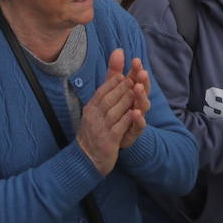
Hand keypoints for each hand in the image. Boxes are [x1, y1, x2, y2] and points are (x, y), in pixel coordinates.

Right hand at [75, 49, 136, 174]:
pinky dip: (127, 120)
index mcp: (91, 108)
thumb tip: (112, 64)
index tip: (124, 74)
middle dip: (122, 87)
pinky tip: (135, 113)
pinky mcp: (108, 142)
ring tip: (136, 91)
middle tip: (134, 78)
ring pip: (114, 112)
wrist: (86, 158)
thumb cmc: (94, 131)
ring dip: (126, 101)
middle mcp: (94, 117)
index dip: (113, 82)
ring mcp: (100, 129)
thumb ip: (107, 89)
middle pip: (108, 99)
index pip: (101, 91)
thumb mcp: (96, 110)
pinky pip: (118, 128)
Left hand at [120, 56, 151, 148]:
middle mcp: (138, 103)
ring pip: (143, 106)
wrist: (110, 134)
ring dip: (141, 97)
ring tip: (138, 88)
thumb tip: (118, 50)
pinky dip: (138, 119)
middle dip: (143, 81)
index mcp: (133, 91)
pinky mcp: (134, 130)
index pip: (137, 78)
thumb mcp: (112, 87)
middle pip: (143, 90)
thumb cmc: (115, 107)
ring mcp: (138, 116)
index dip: (137, 69)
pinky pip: (139, 125)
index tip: (135, 60)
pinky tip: (135, 112)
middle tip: (142, 72)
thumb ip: (115, 71)